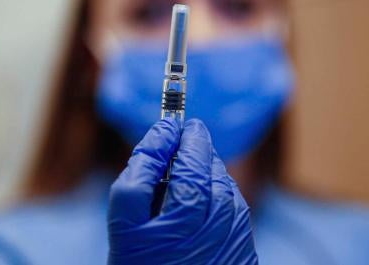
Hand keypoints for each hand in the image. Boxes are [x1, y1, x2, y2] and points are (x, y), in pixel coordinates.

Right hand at [107, 118, 257, 264]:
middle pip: (208, 163)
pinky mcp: (243, 247)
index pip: (194, 147)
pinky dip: (213, 204)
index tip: (170, 123)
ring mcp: (237, 230)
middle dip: (189, 157)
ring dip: (202, 180)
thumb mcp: (125, 224)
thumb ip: (139, 172)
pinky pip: (230, 209)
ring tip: (178, 201)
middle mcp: (225, 212)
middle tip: (172, 160)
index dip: (179, 133)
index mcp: (195, 201)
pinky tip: (194, 222)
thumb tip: (162, 134)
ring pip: (221, 185)